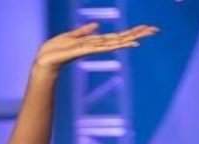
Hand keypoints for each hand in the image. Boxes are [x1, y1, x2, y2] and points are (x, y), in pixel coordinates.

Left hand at [33, 22, 158, 74]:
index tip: (145, 28)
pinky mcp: (84, 50)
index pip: (116, 36)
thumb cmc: (54, 50)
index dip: (130, 32)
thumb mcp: (70, 36)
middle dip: (137, 33)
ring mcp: (92, 49)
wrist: (43, 62)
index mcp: (94, 42)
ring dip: (131, 37)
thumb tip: (96, 25)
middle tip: (155, 29)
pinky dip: (113, 44)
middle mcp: (96, 46)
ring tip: (146, 34)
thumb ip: (83, 31)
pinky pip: (101, 46)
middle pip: (121, 38)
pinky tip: (125, 43)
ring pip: (115, 42)